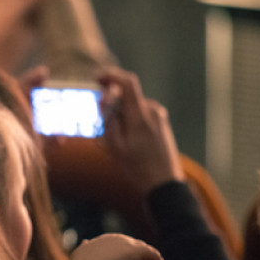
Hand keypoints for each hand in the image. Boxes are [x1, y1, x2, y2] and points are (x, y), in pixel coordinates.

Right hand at [68, 233, 164, 259]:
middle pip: (128, 246)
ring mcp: (125, 243)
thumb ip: (82, 250)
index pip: (112, 246)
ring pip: (141, 249)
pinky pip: (151, 254)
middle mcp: (111, 239)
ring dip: (148, 258)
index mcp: (96, 243)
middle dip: (135, 255)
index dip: (119, 255)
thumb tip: (85, 241)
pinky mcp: (137, 250)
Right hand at [98, 66, 184, 196]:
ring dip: (120, 115)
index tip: (96, 79)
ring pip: (132, 106)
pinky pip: (140, 114)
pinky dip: (129, 120)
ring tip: (115, 141)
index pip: (127, 82)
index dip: (111, 75)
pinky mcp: (161, 123)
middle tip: (101, 125)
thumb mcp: (115, 146)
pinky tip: (127, 142)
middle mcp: (153, 111)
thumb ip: (109, 119)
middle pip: (127, 96)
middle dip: (111, 104)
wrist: (163, 184)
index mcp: (141, 115)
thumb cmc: (137, 168)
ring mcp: (159, 116)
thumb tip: (105, 98)